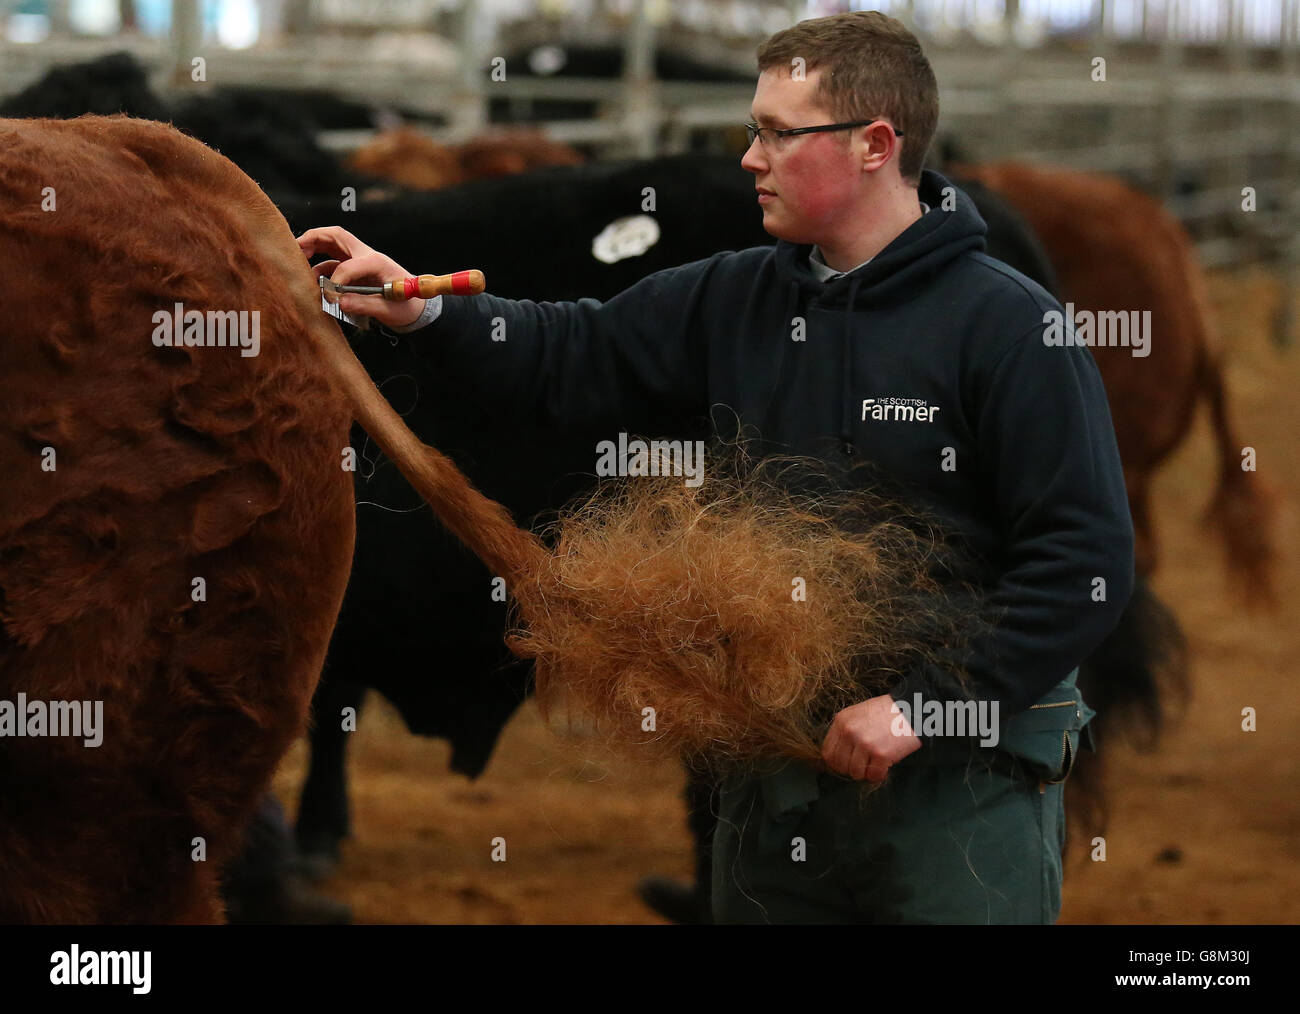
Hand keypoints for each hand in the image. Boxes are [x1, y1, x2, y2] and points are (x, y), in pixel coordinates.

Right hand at [296, 225, 425, 329]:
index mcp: (377, 263)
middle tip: (295, 248)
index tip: (332, 297)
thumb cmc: (406, 306)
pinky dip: (320, 267)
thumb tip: (340, 303)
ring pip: (332, 244)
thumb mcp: (389, 310)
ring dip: (313, 248)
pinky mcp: (354, 269)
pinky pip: (333, 262)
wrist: (416, 306)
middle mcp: (366, 256)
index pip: (351, 264)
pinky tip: (313, 280)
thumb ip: (365, 306)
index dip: (337, 279)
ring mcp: (359, 261)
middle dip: (314, 238)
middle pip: (337, 236)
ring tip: (298, 263)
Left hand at [820, 694, 920, 781]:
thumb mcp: (858, 713)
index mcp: (841, 721)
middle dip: (851, 769)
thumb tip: (838, 753)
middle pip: (839, 765)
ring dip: (866, 772)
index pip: (827, 752)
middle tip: (863, 764)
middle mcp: (849, 732)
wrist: (911, 708)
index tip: (847, 763)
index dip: (837, 762)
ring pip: (855, 773)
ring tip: (875, 763)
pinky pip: (873, 775)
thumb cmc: (886, 712)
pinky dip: (879, 775)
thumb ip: (845, 731)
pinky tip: (885, 766)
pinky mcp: (880, 754)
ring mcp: (864, 743)